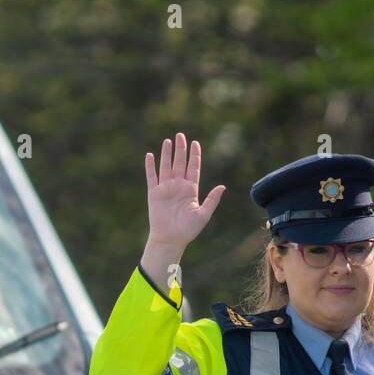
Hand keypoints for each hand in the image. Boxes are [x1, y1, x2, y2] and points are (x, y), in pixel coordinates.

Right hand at [144, 132, 225, 250]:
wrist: (171, 239)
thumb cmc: (188, 230)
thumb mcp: (203, 214)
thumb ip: (212, 200)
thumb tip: (223, 186)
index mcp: (191, 190)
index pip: (193, 168)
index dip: (194, 155)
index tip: (195, 143)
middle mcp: (178, 186)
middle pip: (180, 163)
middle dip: (181, 149)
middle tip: (181, 135)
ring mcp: (166, 189)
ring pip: (166, 166)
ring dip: (166, 154)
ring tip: (168, 141)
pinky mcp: (154, 194)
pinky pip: (152, 177)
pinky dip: (150, 166)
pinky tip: (150, 155)